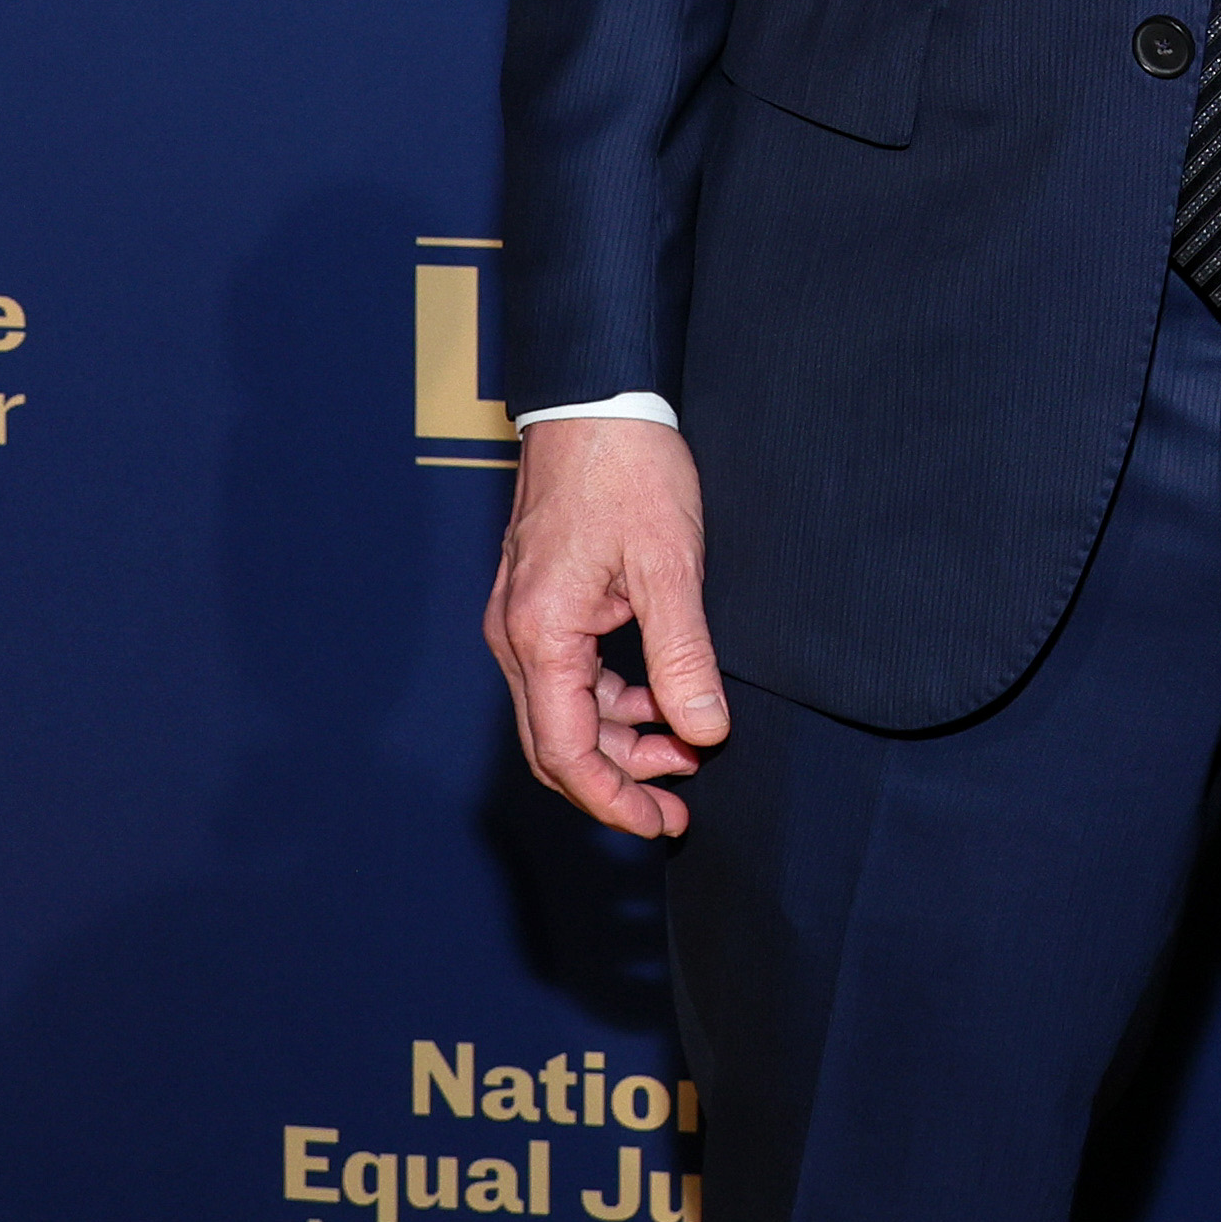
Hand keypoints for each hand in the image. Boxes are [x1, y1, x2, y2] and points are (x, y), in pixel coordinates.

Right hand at [482, 415, 730, 837]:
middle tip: (679, 805)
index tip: (660, 823)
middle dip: (618, 781)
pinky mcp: (540, 601)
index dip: (612, 799)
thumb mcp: (670, 565)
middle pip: (556, 743)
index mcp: (540, 632)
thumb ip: (683, 656)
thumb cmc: (627, 469)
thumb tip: (703, 732)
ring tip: (686, 746)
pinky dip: (610, 701)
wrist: (595, 398)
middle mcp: (517, 634)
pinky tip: (658, 698)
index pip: (564, 751)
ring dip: (620, 741)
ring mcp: (522, 617)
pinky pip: (568, 675)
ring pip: (563, 712)